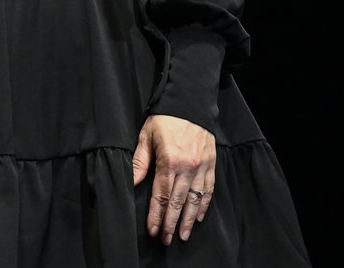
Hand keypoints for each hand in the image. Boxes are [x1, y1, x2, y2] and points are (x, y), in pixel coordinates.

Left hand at [132, 114, 215, 244]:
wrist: (190, 103)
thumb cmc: (164, 119)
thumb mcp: (146, 136)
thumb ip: (140, 161)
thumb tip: (132, 181)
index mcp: (169, 161)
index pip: (161, 195)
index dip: (156, 214)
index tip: (153, 230)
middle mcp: (187, 168)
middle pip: (178, 203)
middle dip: (172, 223)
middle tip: (167, 240)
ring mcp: (202, 167)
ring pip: (195, 200)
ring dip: (190, 220)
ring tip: (184, 235)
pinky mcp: (211, 164)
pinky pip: (209, 190)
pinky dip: (205, 205)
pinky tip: (200, 216)